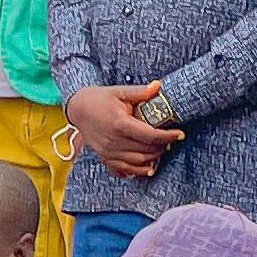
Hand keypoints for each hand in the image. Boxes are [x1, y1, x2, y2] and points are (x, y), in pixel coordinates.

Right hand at [63, 82, 181, 181]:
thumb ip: (140, 92)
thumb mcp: (119, 91)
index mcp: (119, 123)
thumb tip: (158, 86)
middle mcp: (114, 140)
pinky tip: (148, 167)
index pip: (150, 135)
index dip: (168, 136)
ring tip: (161, 149)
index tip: (179, 134)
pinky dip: (138, 170)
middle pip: (147, 150)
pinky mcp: (104, 157)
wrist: (76, 109)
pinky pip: (124, 169)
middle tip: (171, 139)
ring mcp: (108, 151)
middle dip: (163, 146)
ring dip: (153, 158)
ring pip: (138, 162)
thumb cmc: (98, 98)